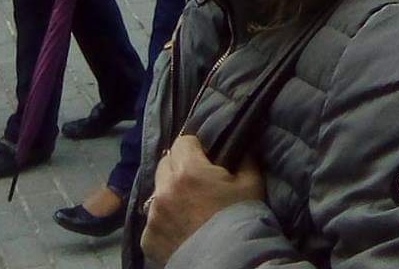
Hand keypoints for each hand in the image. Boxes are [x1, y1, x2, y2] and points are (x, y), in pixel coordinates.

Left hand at [142, 135, 263, 263]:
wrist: (229, 263)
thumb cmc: (241, 219)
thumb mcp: (251, 182)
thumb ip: (244, 157)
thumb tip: (240, 146)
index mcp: (188, 171)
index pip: (182, 142)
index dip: (195, 147)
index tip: (206, 158)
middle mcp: (164, 190)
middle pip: (165, 164)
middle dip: (179, 166)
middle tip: (197, 181)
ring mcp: (152, 216)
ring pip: (157, 191)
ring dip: (170, 193)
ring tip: (188, 207)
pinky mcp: (147, 239)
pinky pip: (152, 219)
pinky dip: (164, 220)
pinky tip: (180, 227)